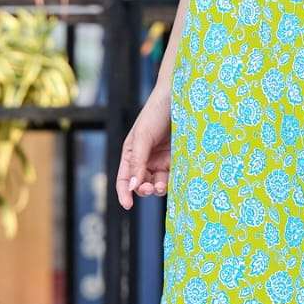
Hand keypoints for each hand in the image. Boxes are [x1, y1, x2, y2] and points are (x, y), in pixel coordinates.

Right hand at [116, 90, 172, 208]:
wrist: (179, 98)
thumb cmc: (155, 113)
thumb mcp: (142, 137)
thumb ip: (137, 162)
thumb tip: (133, 187)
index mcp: (131, 153)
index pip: (124, 179)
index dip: (124, 193)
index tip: (128, 205)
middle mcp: (146, 159)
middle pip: (141, 184)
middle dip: (143, 189)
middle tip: (149, 187)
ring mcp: (162, 160)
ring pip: (158, 183)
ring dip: (158, 187)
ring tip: (160, 185)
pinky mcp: (177, 159)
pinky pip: (174, 176)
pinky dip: (172, 181)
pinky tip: (174, 181)